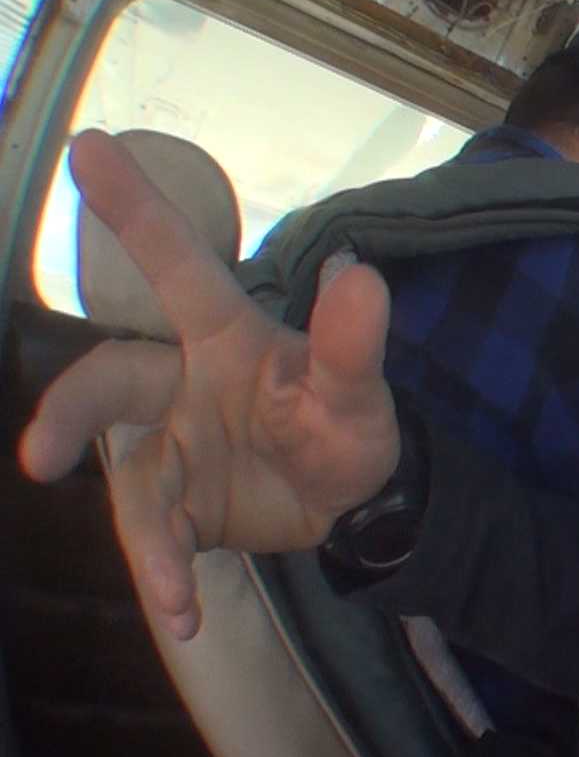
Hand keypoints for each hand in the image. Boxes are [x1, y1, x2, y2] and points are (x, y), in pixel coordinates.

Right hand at [17, 130, 399, 640]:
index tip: (88, 143)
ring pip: (130, 480)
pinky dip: (165, 575)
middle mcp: (182, 384)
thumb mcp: (357, 394)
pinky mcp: (176, 507)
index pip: (177, 263)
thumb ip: (352, 343)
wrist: (355, 507)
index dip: (133, 207)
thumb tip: (362, 274)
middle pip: (109, 382)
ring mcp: (173, 446)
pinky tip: (182, 614)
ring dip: (145, 536)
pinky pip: (154, 538)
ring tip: (172, 589)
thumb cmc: (350, 429)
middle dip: (72, 412)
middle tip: (38, 456)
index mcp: (225, 338)